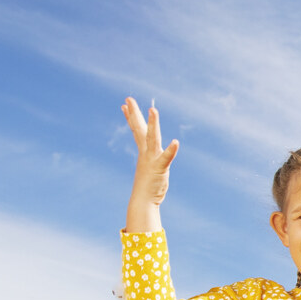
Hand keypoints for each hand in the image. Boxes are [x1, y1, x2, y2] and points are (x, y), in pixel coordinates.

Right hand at [122, 97, 176, 232]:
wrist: (144, 200)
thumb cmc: (148, 185)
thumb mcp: (148, 167)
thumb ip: (150, 158)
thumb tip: (147, 154)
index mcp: (143, 151)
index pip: (136, 130)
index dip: (131, 117)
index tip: (124, 105)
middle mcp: (146, 152)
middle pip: (140, 129)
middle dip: (134, 113)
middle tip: (128, 98)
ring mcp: (152, 159)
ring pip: (153, 138)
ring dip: (153, 124)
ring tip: (153, 109)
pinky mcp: (160, 168)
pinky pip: (166, 158)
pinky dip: (171, 150)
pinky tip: (176, 142)